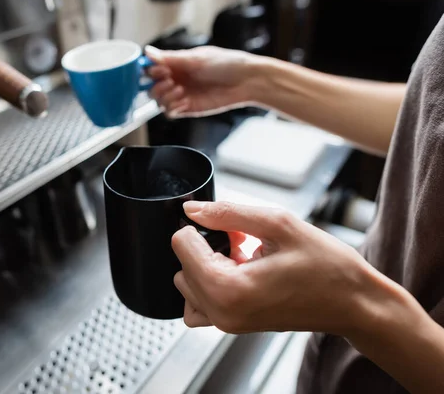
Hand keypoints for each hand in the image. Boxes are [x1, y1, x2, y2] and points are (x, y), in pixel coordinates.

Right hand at [145, 45, 260, 117]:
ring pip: (159, 101)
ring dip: (164, 96)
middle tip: (169, 80)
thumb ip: (171, 58)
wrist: (246, 81)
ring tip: (180, 90)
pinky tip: (184, 101)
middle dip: (156, 85)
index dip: (151, 70)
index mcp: (177, 64)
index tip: (159, 70)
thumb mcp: (196, 58)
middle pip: (152, 87)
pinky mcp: (189, 108)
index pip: (152, 68)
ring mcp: (182, 95)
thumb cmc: (226, 64)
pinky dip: (172, 108)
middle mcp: (177, 79)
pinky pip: (170, 112)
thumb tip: (148, 52)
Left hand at [171, 201, 390, 336]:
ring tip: (243, 256)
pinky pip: (200, 304)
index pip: (181, 245)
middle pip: (181, 266)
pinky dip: (208, 285)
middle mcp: (223, 313)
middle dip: (205, 247)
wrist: (353, 303)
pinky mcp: (233, 325)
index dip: (202, 228)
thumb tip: (192, 209)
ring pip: (187, 285)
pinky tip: (238, 272)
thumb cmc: (327, 267)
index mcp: (230, 290)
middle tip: (242, 241)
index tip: (231, 229)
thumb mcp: (279, 225)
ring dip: (206, 265)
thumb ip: (228, 213)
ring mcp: (227, 324)